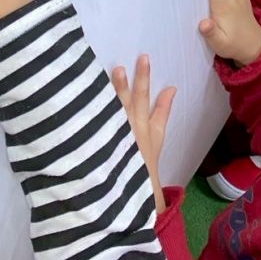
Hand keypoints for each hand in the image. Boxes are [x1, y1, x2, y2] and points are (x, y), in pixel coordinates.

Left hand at [111, 56, 175, 214]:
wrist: (127, 200)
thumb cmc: (140, 166)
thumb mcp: (156, 139)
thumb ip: (162, 112)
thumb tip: (171, 89)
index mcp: (145, 132)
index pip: (148, 102)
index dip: (147, 81)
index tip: (146, 60)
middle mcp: (132, 132)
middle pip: (135, 102)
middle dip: (137, 80)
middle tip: (138, 59)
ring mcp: (117, 140)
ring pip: (118, 111)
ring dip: (118, 91)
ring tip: (116, 71)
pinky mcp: (103, 149)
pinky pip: (100, 129)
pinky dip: (97, 115)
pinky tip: (88, 100)